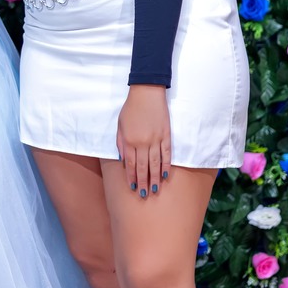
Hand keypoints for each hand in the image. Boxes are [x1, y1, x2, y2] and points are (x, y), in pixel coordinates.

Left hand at [116, 84, 171, 198]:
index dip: (131, 177)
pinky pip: (167, 154)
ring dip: (155, 178)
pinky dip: (166, 165)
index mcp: (129, 140)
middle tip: (144, 194)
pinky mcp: (166, 135)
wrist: (147, 92)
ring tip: (155, 189)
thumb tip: (122, 160)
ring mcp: (156, 139)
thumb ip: (120, 143)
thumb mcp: (120, 125)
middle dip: (143, 182)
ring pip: (155, 163)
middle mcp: (142, 142)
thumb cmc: (131, 108)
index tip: (133, 187)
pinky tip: (165, 175)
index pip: (130, 164)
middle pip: (143, 167)